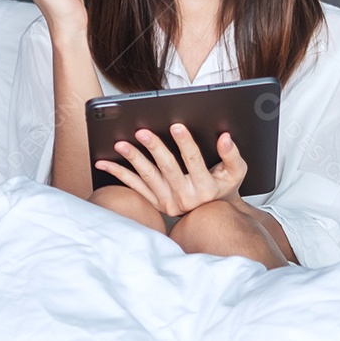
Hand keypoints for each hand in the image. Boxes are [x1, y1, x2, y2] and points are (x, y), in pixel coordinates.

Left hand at [93, 123, 246, 216]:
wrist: (213, 215)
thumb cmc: (224, 187)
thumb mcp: (236, 172)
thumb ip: (232, 155)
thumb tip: (225, 137)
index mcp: (206, 188)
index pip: (193, 161)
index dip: (184, 143)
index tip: (176, 125)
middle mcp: (185, 198)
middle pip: (167, 168)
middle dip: (154, 148)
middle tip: (142, 131)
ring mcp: (168, 202)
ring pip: (148, 177)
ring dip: (133, 159)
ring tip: (120, 144)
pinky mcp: (155, 203)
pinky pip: (135, 187)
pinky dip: (118, 174)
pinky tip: (103, 163)